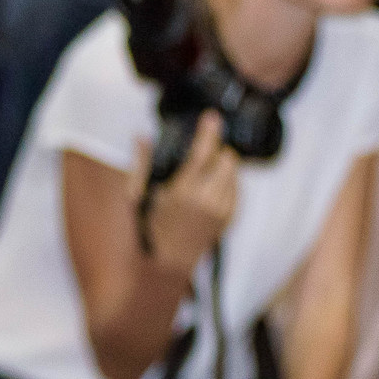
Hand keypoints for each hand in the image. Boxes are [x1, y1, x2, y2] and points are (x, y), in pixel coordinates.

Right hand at [136, 111, 237, 276]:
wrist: (171, 261)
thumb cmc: (154, 228)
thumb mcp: (141, 196)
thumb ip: (142, 164)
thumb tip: (140, 138)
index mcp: (182, 192)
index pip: (203, 153)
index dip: (209, 132)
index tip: (212, 118)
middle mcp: (206, 199)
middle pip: (228, 159)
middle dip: (217, 152)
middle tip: (203, 156)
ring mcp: (222, 209)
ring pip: (235, 173)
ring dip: (224, 167)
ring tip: (206, 174)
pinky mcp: (231, 216)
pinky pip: (238, 189)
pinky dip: (229, 183)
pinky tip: (211, 190)